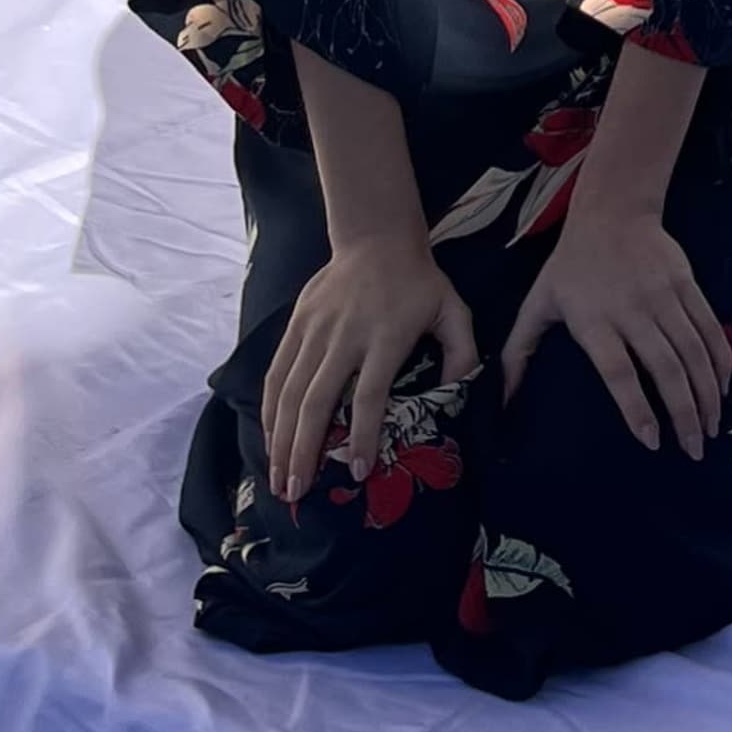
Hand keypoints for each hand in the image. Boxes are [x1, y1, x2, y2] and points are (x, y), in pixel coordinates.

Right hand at [260, 231, 476, 508]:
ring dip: (280, 439)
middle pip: (316, 401)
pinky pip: (276, 373)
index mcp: (385, 336)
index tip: (356, 472)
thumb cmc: (419, 283)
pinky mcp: (295, 325)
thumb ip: (462, 353)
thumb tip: (462, 395)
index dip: (360, 435)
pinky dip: (269, 410)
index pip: (368, 395)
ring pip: (289, 392)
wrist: (377, 238)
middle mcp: (344, 336)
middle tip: (296, 494)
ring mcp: (315, 330)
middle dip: (303, 451)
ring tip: (277, 479)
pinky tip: (269, 439)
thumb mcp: (453, 311)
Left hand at [505, 207, 729, 456]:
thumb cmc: (570, 266)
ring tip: (712, 427)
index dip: (637, 408)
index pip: (619, 371)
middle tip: (694, 449)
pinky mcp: (687, 283)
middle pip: (665, 368)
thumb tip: (498, 401)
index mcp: (593, 320)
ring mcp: (664, 295)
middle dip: (685, 413)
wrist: (612, 210)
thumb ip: (519, 353)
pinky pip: (709, 328)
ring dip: (708, 393)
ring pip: (694, 352)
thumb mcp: (537, 305)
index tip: (652, 442)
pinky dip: (720, 361)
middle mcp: (632, 309)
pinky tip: (722, 387)